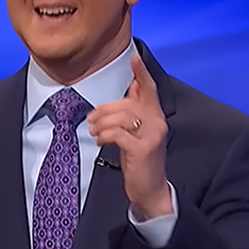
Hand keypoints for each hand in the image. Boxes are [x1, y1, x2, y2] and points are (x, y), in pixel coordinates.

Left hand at [87, 50, 171, 218]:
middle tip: (92, 118)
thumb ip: (133, 114)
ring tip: (94, 131)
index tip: (133, 57)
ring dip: (102, 122)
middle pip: (128, 103)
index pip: (150, 89)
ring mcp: (152, 136)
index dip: (141, 72)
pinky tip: (100, 141)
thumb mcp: (138, 134)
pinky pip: (118, 134)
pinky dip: (105, 135)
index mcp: (156, 117)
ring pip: (122, 116)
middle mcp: (157, 123)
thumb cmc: (141, 162)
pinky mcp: (143, 149)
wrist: (151, 191)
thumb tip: (123, 94)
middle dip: (105, 109)